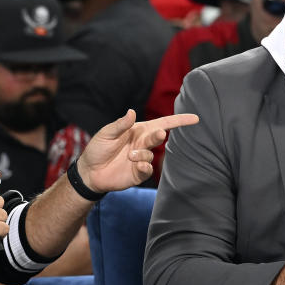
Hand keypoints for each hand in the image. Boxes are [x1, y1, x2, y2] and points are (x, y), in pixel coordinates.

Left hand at [76, 110, 198, 192]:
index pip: (162, 123)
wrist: (90, 171)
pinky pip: (147, 170)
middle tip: (158, 134)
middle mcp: (142, 144)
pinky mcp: (138, 173)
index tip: (194, 118)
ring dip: (142, 154)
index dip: (179, 121)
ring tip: (129, 156)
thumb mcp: (107, 133)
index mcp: (138, 131)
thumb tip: (132, 111)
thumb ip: (120, 124)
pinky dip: (144, 166)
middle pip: (158, 137)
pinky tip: (135, 165)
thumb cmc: (98, 148)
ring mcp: (141, 159)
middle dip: (159, 136)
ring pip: (151, 155)